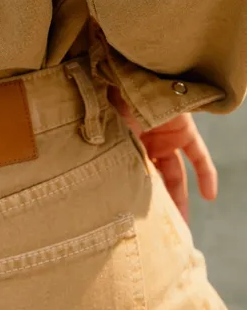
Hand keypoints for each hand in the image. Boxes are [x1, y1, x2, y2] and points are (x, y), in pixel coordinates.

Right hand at [107, 86, 217, 223]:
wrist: (122, 77)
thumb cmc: (103, 108)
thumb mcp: (103, 143)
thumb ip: (106, 164)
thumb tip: (99, 200)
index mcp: (120, 145)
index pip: (131, 177)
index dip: (135, 199)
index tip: (133, 224)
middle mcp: (142, 142)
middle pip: (154, 180)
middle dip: (157, 205)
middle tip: (158, 232)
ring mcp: (164, 135)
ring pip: (175, 173)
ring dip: (179, 196)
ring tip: (181, 223)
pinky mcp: (183, 129)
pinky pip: (198, 155)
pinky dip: (205, 174)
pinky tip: (209, 196)